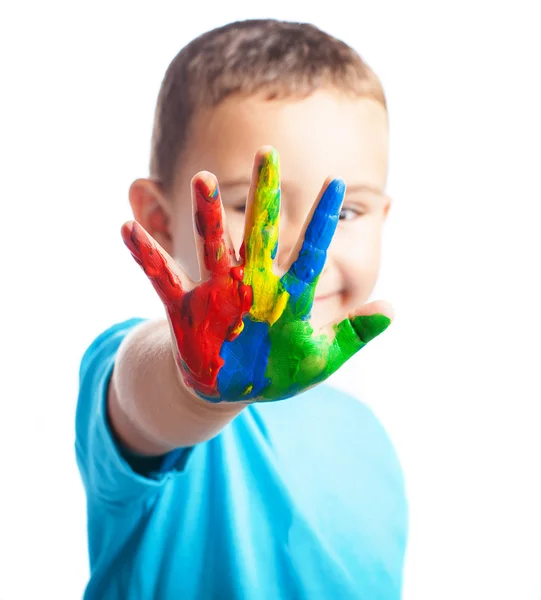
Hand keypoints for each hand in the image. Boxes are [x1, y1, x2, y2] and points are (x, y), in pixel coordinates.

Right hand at [121, 147, 391, 402]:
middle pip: (261, 233)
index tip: (339, 183)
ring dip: (207, 215)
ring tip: (201, 178)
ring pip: (212, 246)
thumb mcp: (321, 359)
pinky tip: (126, 230)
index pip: (311, 251)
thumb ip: (355, 335)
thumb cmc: (278, 371)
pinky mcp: (187, 311)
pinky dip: (145, 257)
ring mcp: (218, 294)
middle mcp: (252, 284)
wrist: (232, 387)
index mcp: (287, 295)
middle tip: (268, 153)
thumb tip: (394, 308)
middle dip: (265, 196)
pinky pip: (162, 279)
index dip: (324, 220)